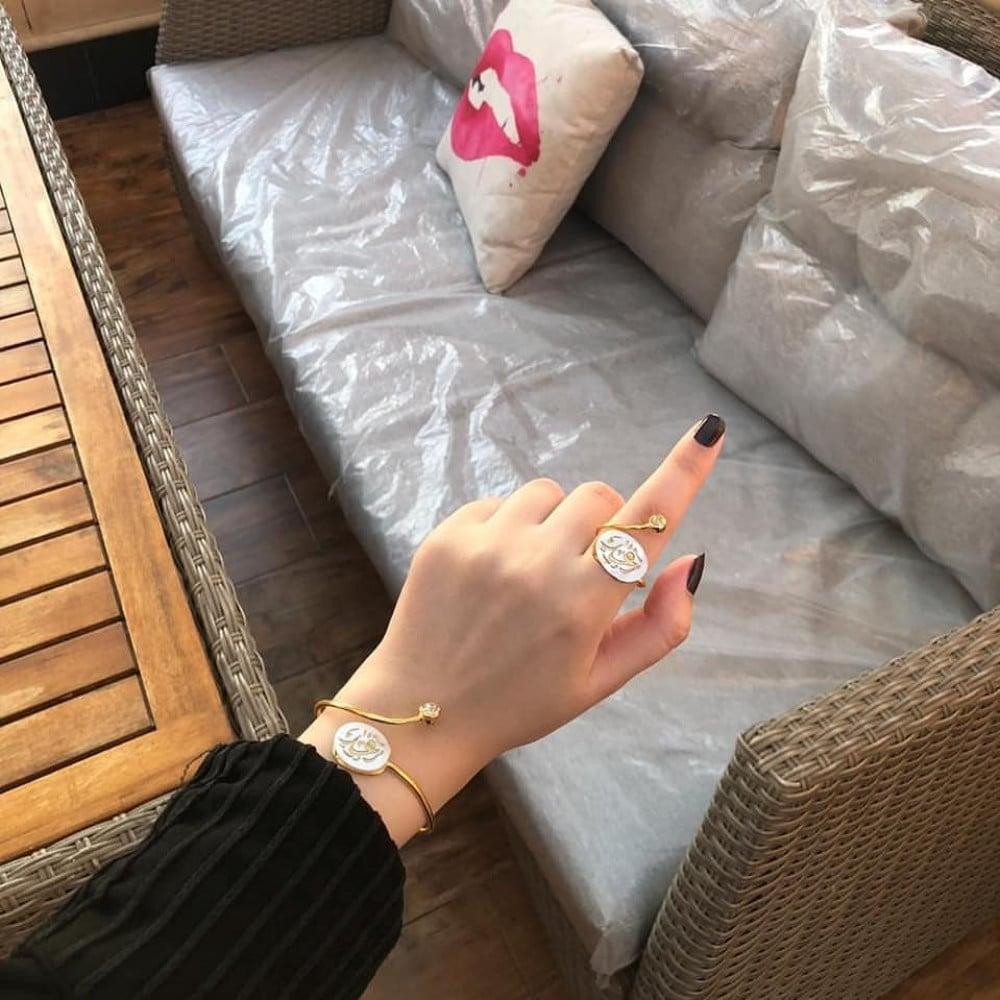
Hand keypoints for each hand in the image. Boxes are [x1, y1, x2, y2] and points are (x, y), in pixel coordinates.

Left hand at [300, 415, 724, 842]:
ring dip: (554, 522)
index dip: (683, 472)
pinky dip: (508, 528)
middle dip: (603, 525)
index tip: (710, 430)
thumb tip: (691, 560)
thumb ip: (659, 626)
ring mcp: (488, 545)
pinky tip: (493, 573)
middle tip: (582, 568)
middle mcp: (537, 565)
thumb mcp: (601, 681)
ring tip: (531, 572)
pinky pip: (500, 502)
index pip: (646, 523)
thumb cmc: (522, 701)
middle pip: (599, 497)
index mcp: (583, 604)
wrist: (424, 710)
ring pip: (548, 492)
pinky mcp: (448, 535)